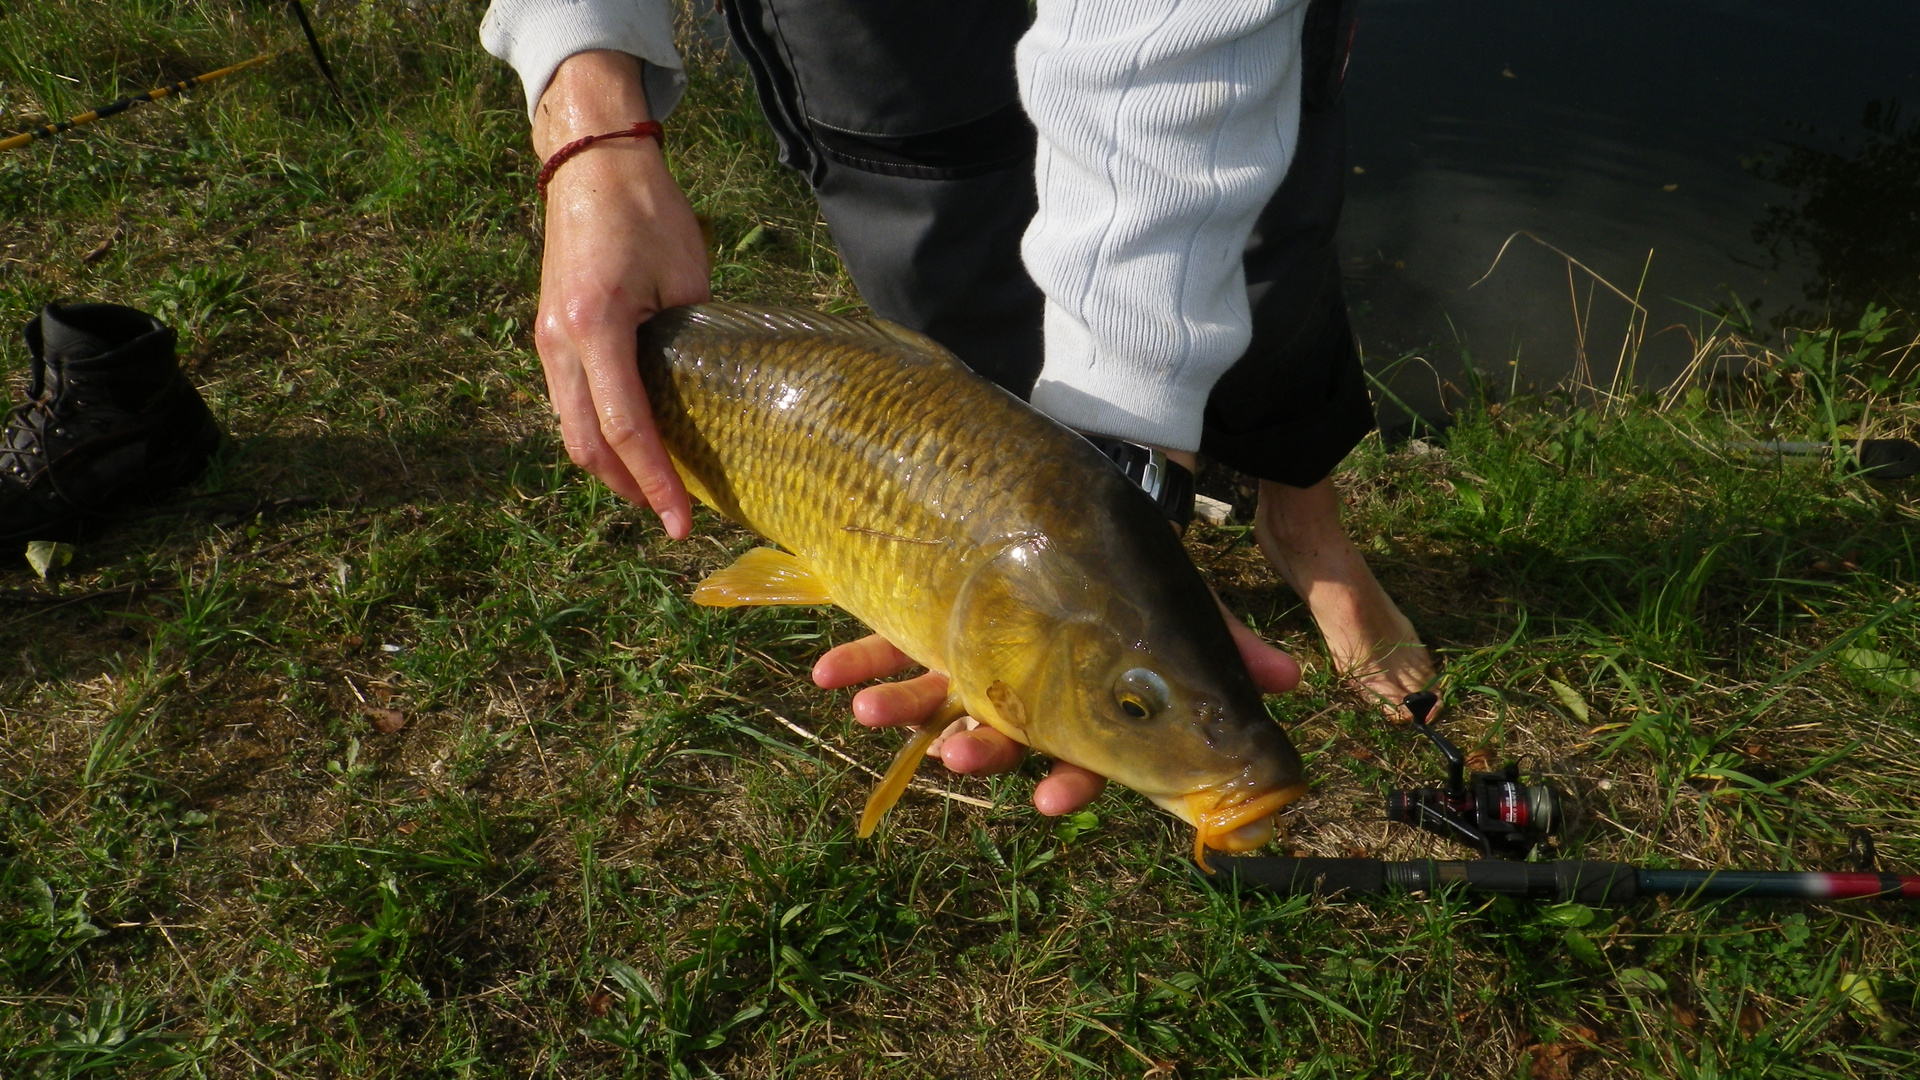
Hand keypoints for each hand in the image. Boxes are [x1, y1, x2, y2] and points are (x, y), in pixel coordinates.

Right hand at [531, 51, 710, 538]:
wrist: (591, 162)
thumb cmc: (647, 210)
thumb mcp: (687, 278)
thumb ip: (692, 343)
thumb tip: (710, 397)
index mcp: (594, 328)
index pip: (626, 428)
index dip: (655, 483)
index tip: (681, 524)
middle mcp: (558, 343)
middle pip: (586, 445)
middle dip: (628, 489)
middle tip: (673, 516)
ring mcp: (546, 340)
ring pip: (571, 429)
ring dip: (610, 466)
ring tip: (657, 488)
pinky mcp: (549, 335)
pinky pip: (569, 404)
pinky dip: (599, 434)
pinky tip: (635, 444)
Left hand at [812, 610, 1300, 815]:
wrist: (1053, 494)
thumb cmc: (1119, 565)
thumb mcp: (1171, 602)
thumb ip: (1220, 642)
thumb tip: (1290, 681)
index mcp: (1083, 694)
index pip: (1084, 753)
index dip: (1069, 780)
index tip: (1046, 800)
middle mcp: (1024, 685)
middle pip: (1001, 728)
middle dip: (976, 744)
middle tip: (950, 753)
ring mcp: (970, 656)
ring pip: (936, 694)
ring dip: (904, 706)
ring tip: (865, 707)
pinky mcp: (924, 622)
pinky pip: (886, 645)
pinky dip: (857, 657)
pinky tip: (822, 669)